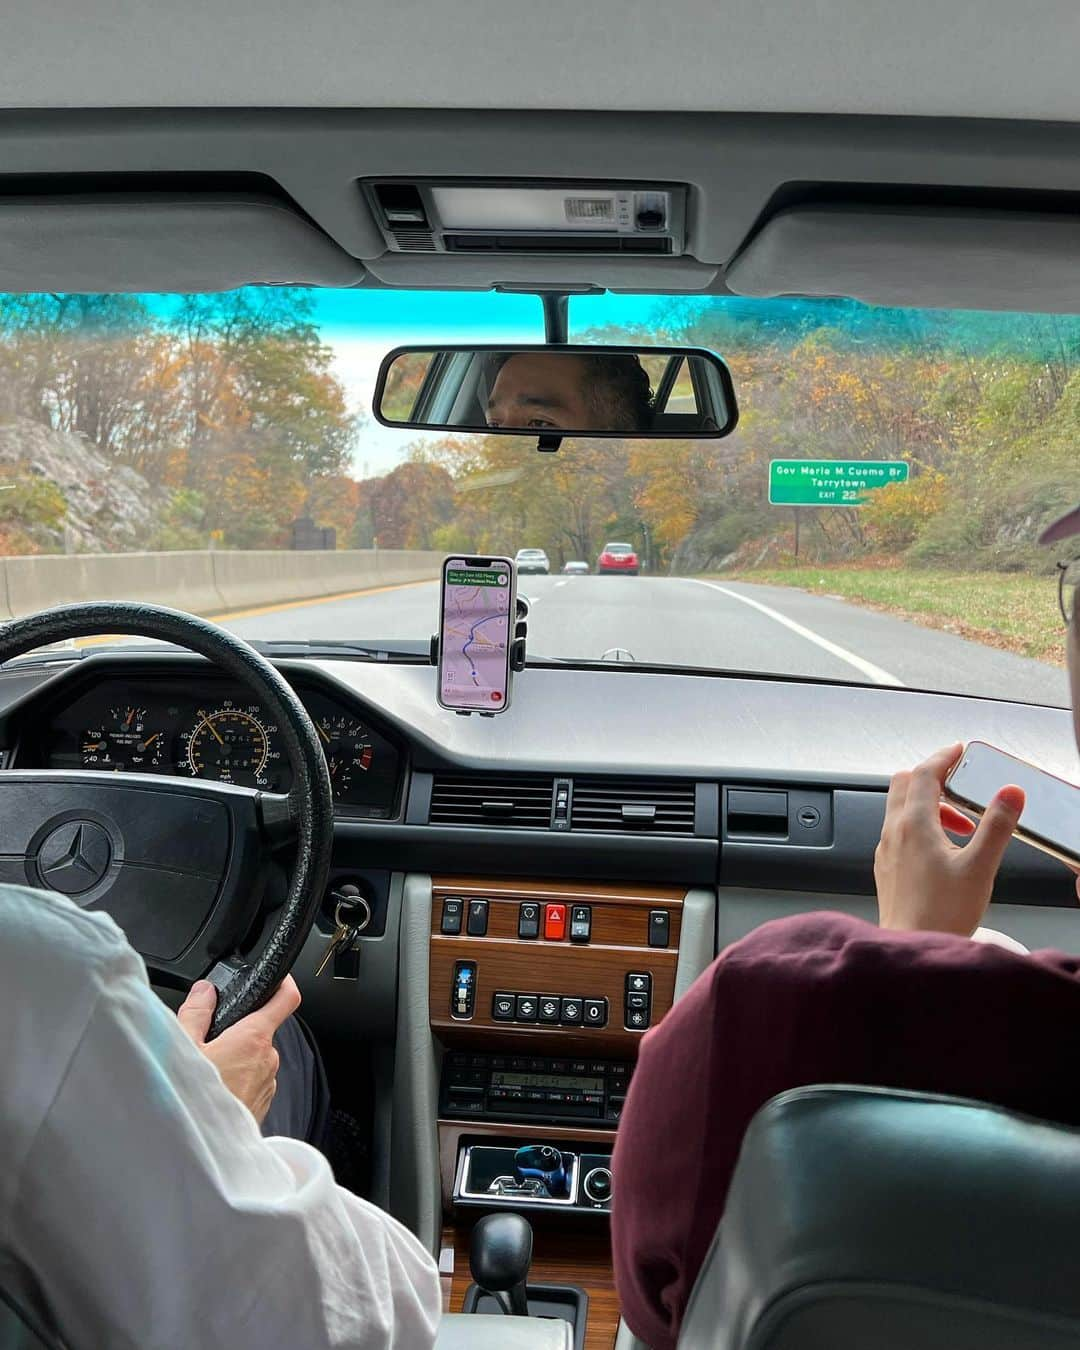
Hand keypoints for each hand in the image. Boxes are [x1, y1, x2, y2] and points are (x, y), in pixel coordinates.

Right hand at [177, 976, 301, 1124]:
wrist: (200, 1152)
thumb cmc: (193, 1102)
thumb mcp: (183, 1048)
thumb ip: (196, 1013)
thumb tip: (205, 991)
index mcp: (254, 1038)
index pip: (286, 999)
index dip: (283, 984)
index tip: (276, 978)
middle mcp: (268, 1059)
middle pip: (261, 1030)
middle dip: (239, 1029)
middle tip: (210, 1037)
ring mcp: (267, 1084)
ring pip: (256, 1058)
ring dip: (236, 1057)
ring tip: (206, 1068)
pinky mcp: (261, 1105)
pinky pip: (253, 1081)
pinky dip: (237, 1079)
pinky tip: (212, 1089)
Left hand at [875, 742, 1025, 936]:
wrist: (911, 946)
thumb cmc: (941, 913)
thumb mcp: (980, 867)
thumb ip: (996, 826)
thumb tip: (1010, 793)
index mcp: (913, 825)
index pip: (924, 773)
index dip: (942, 757)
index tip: (958, 751)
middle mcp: (893, 833)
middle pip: (905, 785)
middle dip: (932, 778)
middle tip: (960, 785)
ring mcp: (886, 851)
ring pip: (900, 809)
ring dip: (929, 805)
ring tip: (961, 826)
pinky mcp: (886, 868)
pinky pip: (898, 832)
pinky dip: (920, 826)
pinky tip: (943, 850)